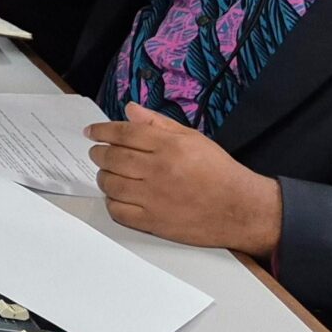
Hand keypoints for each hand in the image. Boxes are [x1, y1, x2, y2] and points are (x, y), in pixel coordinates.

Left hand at [84, 103, 283, 255]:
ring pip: (110, 184)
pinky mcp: (153, 222)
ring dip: (103, 176)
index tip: (91, 132)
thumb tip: (130, 109)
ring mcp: (154, 198)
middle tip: (97, 152)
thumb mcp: (192, 138)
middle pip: (112, 157)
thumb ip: (158, 123)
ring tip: (107, 173)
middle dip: (99, 153)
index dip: (101, 130)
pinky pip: (118, 211)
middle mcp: (158, 170)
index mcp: (169, 147)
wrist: (240, 209)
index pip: (123, 133)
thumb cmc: (219, 172)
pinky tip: (117, 196)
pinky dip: (111, 202)